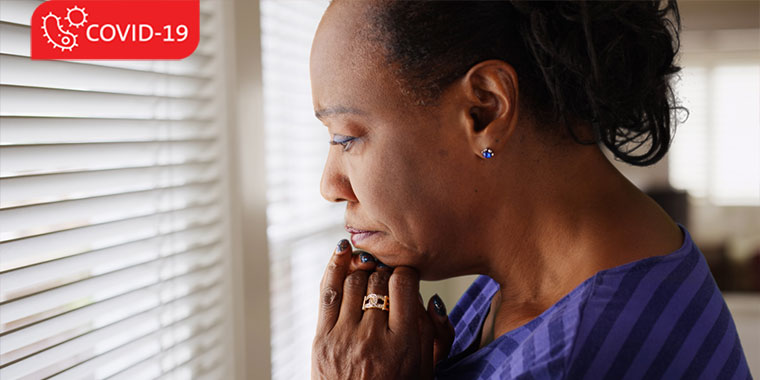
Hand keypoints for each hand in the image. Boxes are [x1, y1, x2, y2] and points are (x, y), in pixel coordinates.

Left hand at [311, 240, 454, 379]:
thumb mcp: (427, 369)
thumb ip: (438, 335)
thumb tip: (432, 300)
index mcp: (403, 344)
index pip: (404, 284)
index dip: (406, 273)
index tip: (406, 277)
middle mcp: (372, 337)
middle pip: (379, 280)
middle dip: (385, 272)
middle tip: (388, 276)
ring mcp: (343, 337)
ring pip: (355, 281)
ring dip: (364, 269)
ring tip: (370, 268)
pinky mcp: (322, 338)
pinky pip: (328, 291)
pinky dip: (336, 267)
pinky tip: (343, 252)